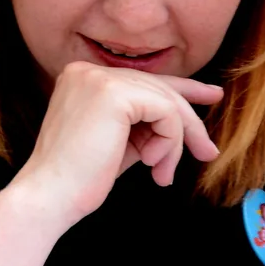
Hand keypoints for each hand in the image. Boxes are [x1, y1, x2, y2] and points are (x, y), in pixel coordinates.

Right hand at [11, 61, 222, 230]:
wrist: (52, 194)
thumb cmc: (82, 177)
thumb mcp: (119, 139)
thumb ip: (144, 121)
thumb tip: (187, 116)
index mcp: (82, 78)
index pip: (142, 79)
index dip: (182, 88)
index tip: (212, 96)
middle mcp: (87, 71)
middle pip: (159, 89)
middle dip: (188, 124)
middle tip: (208, 153)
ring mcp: (98, 79)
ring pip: (166, 101)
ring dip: (175, 142)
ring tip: (162, 171)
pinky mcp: (113, 94)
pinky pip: (166, 112)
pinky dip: (170, 142)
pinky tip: (152, 163)